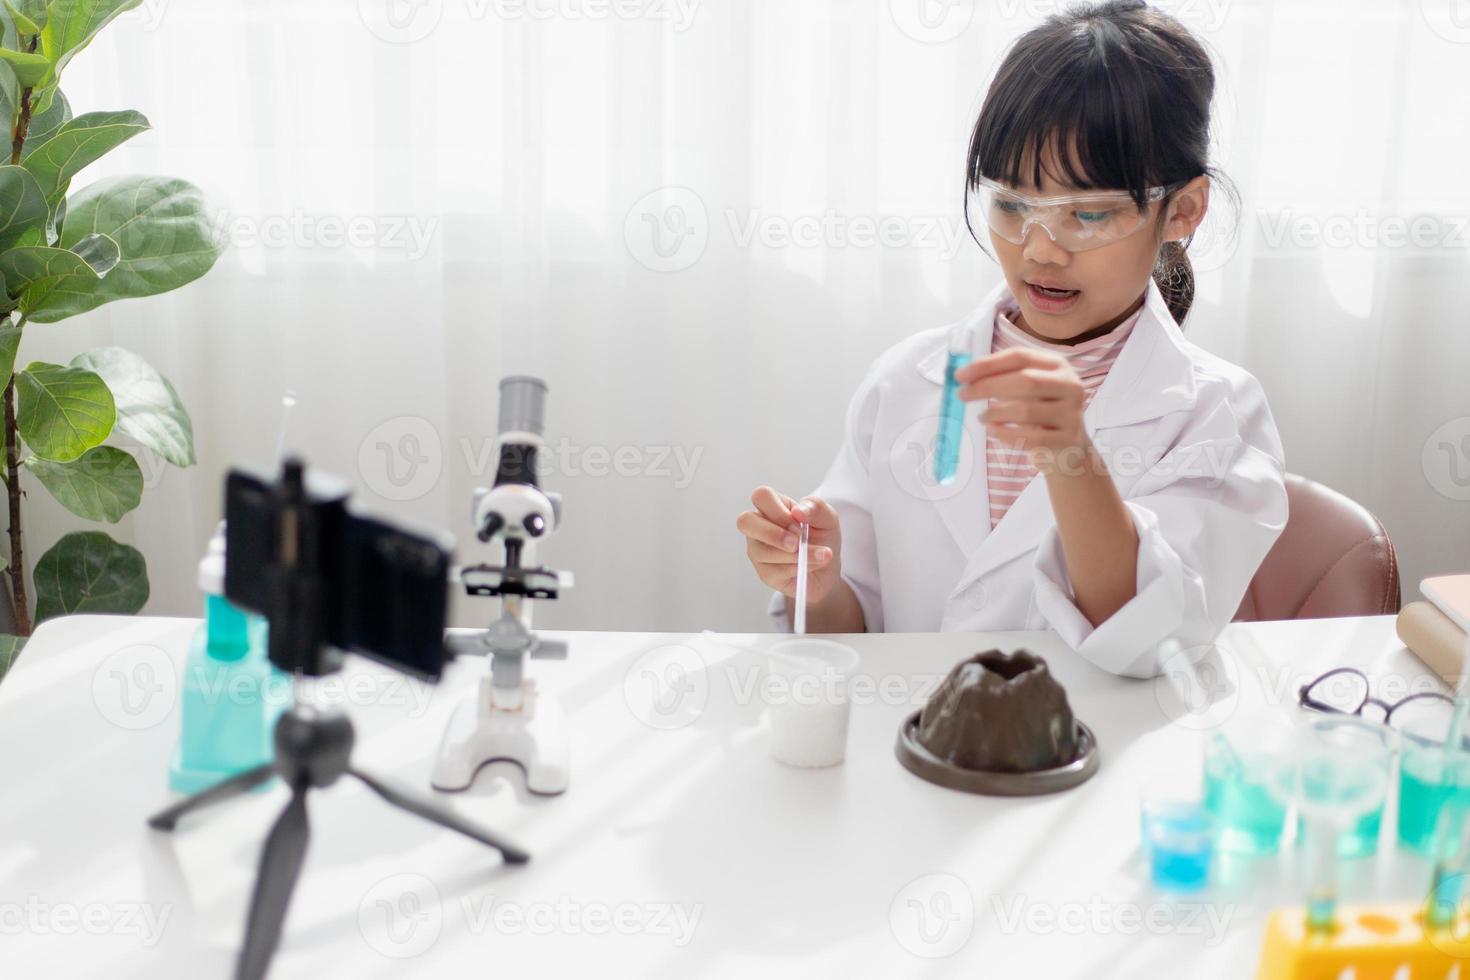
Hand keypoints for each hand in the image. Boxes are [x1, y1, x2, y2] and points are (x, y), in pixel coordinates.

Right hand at [736, 486, 841, 601]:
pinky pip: (775, 571)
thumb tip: (798, 511)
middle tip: (796, 543)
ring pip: (763, 551)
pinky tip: (810, 566)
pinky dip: (797, 568)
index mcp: (773, 507)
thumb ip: (816, 508)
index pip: (761, 496)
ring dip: (796, 555)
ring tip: (818, 556)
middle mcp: (760, 526)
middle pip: (745, 521)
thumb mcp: (828, 518)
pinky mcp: (764, 572)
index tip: (799, 523)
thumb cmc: (822, 538)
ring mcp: (758, 550)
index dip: (778, 510)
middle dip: (773, 534)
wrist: (828, 568)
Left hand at [954, 347, 1090, 472]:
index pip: (1020, 356)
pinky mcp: (1068, 439)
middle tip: (963, 395)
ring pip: (1026, 411)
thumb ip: (1002, 378)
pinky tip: (994, 431)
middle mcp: (1070, 385)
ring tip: (982, 417)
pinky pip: (1031, 438)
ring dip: (995, 413)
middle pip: (1025, 380)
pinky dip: (1006, 435)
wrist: (1068, 447)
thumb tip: (964, 377)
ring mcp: (1072, 413)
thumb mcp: (1027, 389)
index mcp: (1057, 365)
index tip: (960, 375)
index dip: (988, 364)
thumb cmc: (1038, 412)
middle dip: (988, 387)